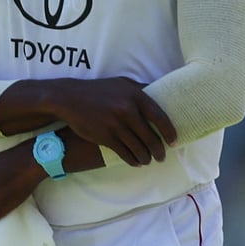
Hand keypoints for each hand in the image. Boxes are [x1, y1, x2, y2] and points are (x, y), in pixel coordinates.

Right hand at [53, 77, 178, 166]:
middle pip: (150, 137)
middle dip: (159, 150)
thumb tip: (161, 95)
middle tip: (162, 156)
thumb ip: (141, 89)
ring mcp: (116, 124)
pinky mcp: (105, 137)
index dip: (169, 132)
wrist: (70, 99)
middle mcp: (128, 110)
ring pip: (138, 147)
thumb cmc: (99, 90)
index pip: (160, 117)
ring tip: (149, 160)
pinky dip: (132, 160)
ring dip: (146, 157)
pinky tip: (136, 162)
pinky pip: (124, 153)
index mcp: (136, 96)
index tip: (174, 141)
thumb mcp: (122, 83)